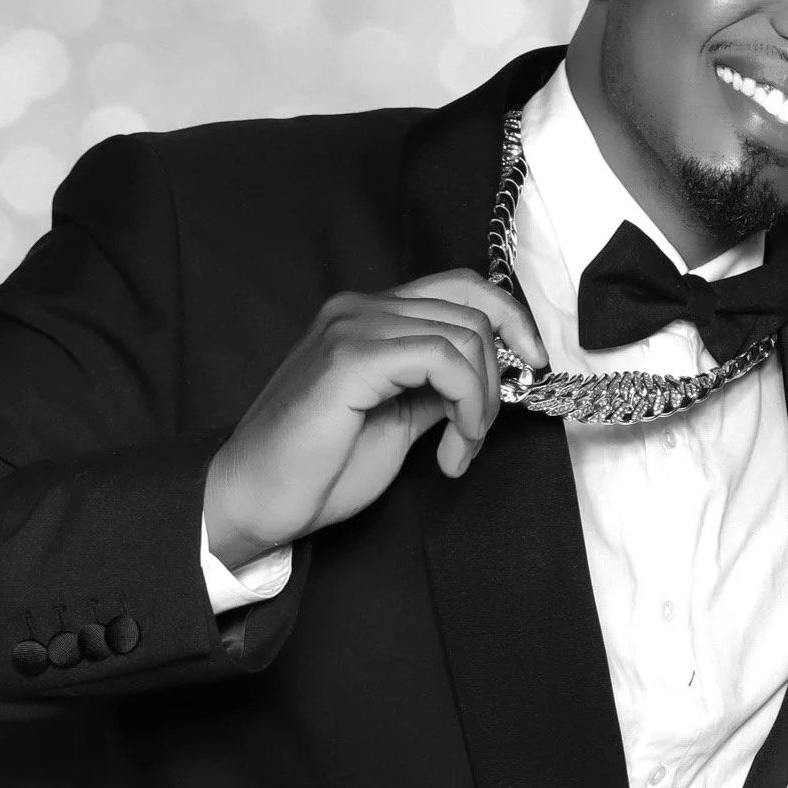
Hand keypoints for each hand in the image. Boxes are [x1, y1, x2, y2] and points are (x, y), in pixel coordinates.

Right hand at [203, 270, 548, 566]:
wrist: (254, 501)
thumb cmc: (318, 467)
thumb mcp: (400, 418)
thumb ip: (439, 387)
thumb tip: (491, 376)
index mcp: (370, 316)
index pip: (462, 286)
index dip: (512, 319)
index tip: (533, 365)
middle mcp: (360, 308)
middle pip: (473, 311)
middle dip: (496, 379)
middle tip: (475, 435)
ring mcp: (352, 327)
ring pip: (464, 335)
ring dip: (481, 401)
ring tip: (459, 447)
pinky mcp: (350, 358)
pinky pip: (443, 359)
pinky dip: (466, 403)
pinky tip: (450, 448)